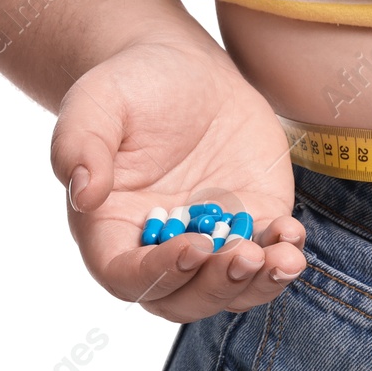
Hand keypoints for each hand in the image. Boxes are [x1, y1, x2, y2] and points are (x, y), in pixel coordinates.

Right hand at [51, 37, 306, 322]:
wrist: (185, 71)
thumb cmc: (130, 86)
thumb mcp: (95, 102)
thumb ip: (79, 144)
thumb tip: (82, 192)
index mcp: (111, 232)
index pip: (126, 276)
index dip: (158, 274)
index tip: (192, 248)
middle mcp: (159, 250)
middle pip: (183, 299)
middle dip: (217, 286)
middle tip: (246, 257)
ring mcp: (209, 244)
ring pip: (231, 291)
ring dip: (260, 284)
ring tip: (284, 257)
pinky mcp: (251, 227)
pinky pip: (268, 259)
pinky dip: (283, 257)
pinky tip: (292, 235)